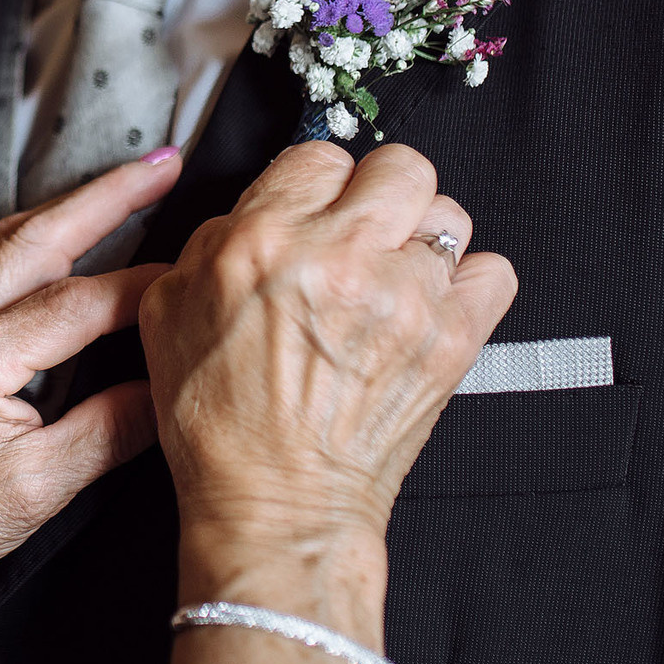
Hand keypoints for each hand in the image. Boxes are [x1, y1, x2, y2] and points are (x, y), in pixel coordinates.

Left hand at [0, 150, 186, 606]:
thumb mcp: (40, 489)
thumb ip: (110, 430)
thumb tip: (171, 384)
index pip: (76, 305)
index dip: (141, 288)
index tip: (191, 277)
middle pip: (38, 239)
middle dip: (107, 197)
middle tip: (163, 166)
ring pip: (9, 240)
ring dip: (72, 207)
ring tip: (130, 183)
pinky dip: (38, 237)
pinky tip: (68, 227)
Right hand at [141, 142, 516, 600]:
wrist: (278, 507)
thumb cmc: (221, 424)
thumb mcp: (169, 313)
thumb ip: (212, 242)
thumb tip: (255, 212)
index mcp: (265, 241)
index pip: (319, 156)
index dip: (317, 187)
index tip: (318, 216)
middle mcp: (341, 258)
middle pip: (400, 165)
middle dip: (381, 194)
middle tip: (366, 233)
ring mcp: (405, 297)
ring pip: (448, 214)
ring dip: (422, 241)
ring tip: (397, 278)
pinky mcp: (452, 340)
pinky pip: (494, 272)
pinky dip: (469, 285)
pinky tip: (433, 308)